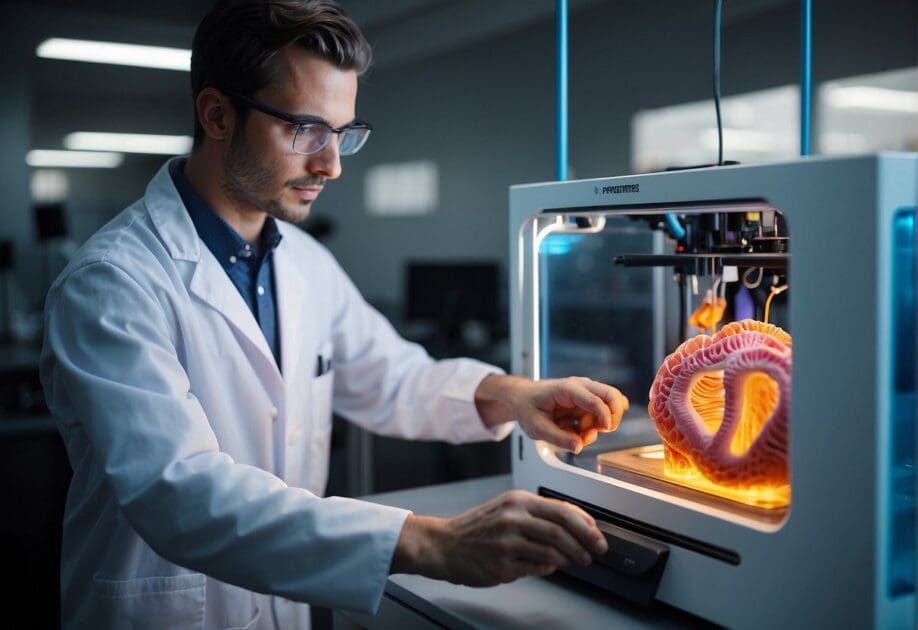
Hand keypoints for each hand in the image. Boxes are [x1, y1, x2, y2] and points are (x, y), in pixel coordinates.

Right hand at [390, 490, 607, 584]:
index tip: (597, 535)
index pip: (562, 509)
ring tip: (577, 561)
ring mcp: (507, 542)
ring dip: (571, 558)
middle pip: (561, 530)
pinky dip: (549, 568)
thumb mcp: (508, 509)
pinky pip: (536, 568)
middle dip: (585, 543)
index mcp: (518, 500)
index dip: (585, 524)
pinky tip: (551, 567)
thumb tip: (575, 524)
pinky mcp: (502, 564)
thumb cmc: (478, 528)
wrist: (445, 544)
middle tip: (595, 552)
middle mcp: (513, 518)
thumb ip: (539, 514)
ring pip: (551, 551)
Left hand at [476, 375, 629, 452]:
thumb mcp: (536, 427)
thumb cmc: (528, 407)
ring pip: (609, 407)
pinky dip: (597, 426)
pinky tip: (582, 430)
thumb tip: (578, 446)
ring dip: (600, 424)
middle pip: (611, 395)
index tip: (606, 429)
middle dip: (613, 416)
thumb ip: (558, 438)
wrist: (523, 398)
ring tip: (580, 432)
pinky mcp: (587, 403)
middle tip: (599, 431)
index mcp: (566, 389)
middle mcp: (580, 387)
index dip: (604, 414)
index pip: (594, 399)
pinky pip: (602, 415)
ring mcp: (586, 394)